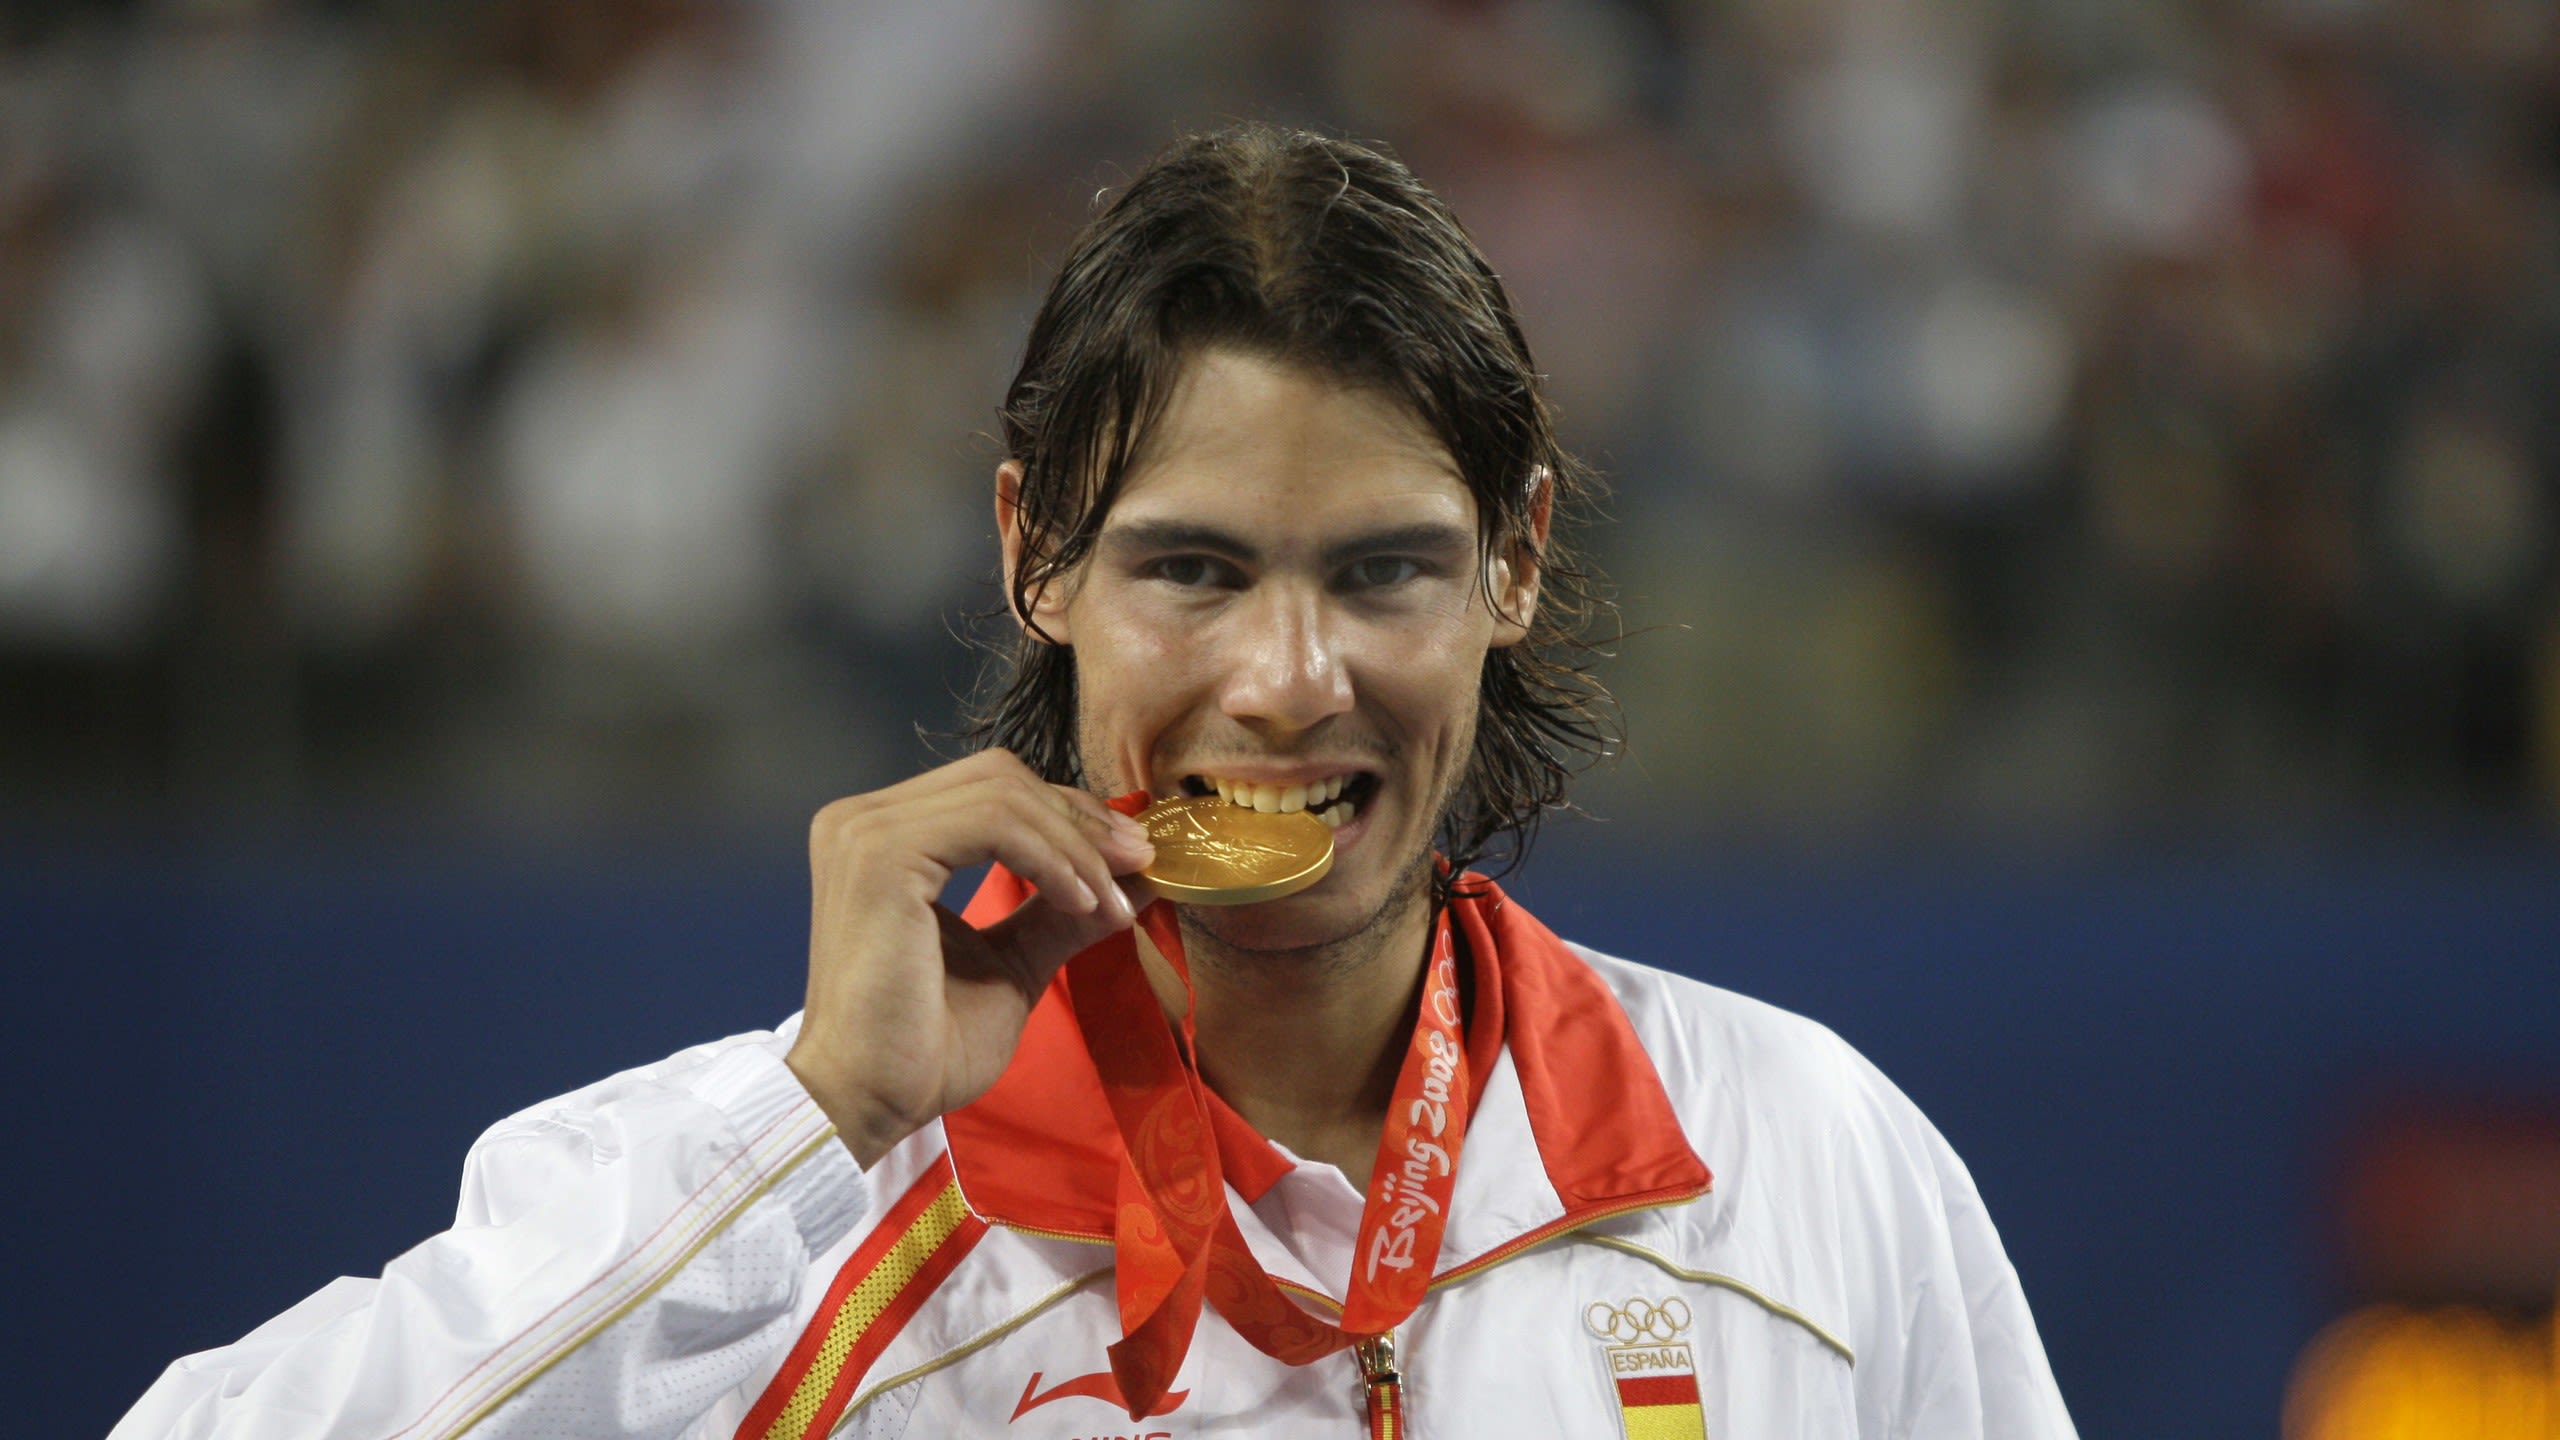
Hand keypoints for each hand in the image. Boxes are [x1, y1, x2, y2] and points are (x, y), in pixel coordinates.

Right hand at [785, 749, 1153, 1167]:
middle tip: (1137, 864)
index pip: (995, 789)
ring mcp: (867, 832)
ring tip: (1109, 901)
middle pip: (1001, 776)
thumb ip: (1062, 910)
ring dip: (1075, 845)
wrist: (871, 1100)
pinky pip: (993, 822)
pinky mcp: (881, 855)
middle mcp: (865, 820)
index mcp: (887, 837)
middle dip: (1081, 819)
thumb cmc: (927, 1045)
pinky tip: (1079, 901)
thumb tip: (1139, 874)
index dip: (1071, 815)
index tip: (1133, 859)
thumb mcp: (1013, 961)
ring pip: (1004, 794)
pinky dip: (1051, 856)